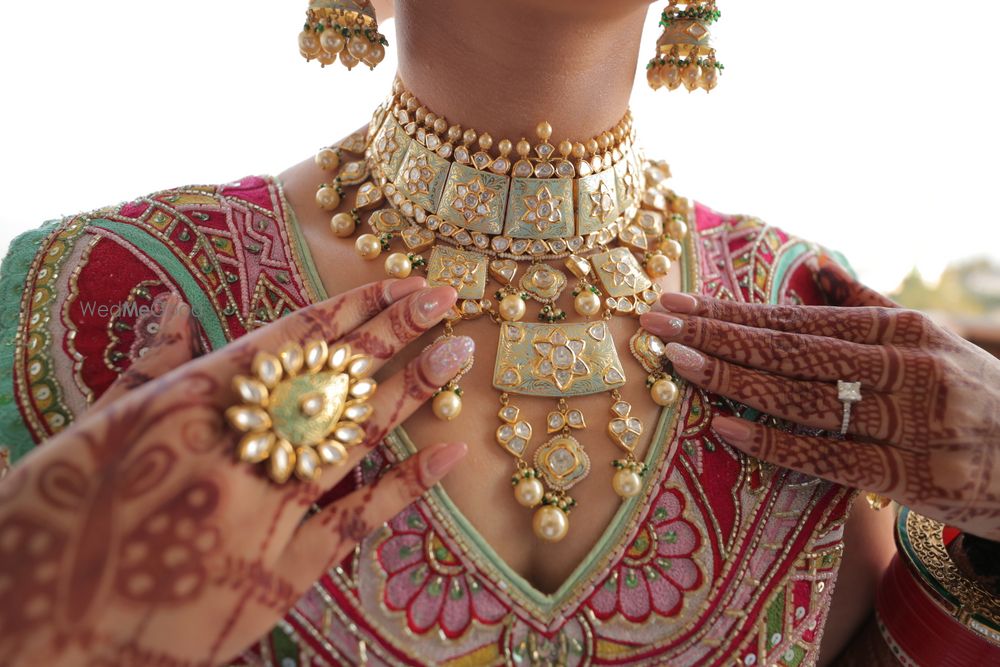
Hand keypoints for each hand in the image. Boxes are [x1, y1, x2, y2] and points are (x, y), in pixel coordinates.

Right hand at [0, 278, 472, 665]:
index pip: (293, 340)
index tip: (401, 282)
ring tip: (458, 353)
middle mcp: (237, 448)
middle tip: (446, 300)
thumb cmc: (55, 531)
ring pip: (354, 437)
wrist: (45, 641)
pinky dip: (407, 484)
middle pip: (334, 379)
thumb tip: (169, 304)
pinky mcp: (281, 575)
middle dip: (395, 335)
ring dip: (411, 391)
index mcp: (188, 405)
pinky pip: (357, 520)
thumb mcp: (93, 434)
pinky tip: (450, 451)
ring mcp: (265, 513)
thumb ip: (147, 368)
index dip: (355, 308)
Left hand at [639, 256, 999, 540]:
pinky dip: (776, 442)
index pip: (798, 320)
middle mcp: (908, 368)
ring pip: (805, 399)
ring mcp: (913, 423)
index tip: (676, 302)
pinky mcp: (916, 477)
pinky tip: (727, 427)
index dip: (731, 312)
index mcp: (903, 330)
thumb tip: (812, 265)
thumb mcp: (931, 341)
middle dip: (716, 336)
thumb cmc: (970, 395)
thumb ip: (867, 306)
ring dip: (734, 380)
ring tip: (677, 363)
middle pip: (792, 351)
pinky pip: (832, 457)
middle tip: (655, 324)